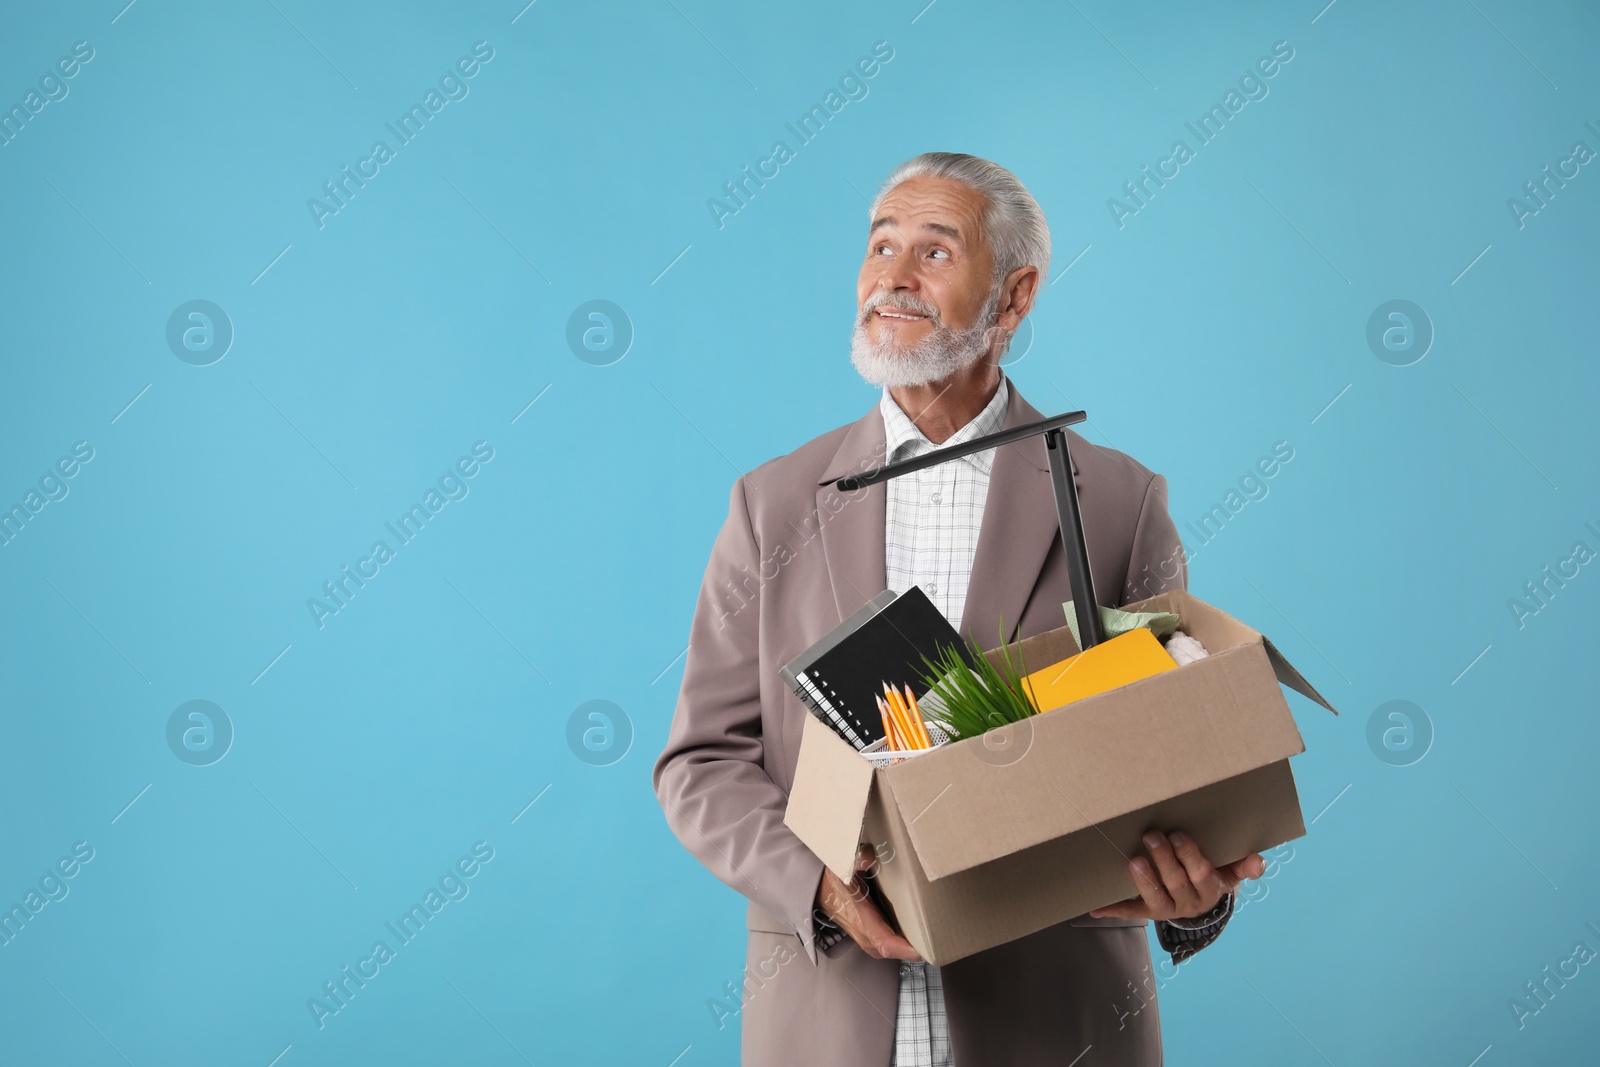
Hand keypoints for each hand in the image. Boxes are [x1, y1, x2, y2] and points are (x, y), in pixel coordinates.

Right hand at [816, 844, 921, 961]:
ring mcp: (862, 935)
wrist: (814, 887)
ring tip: (926, 940)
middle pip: (889, 950)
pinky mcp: (864, 932)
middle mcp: (862, 931)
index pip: (884, 942)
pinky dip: (896, 942)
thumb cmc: (830, 877)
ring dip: (903, 948)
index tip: (922, 950)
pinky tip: (909, 933)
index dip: (903, 949)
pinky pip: (883, 943)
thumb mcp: (840, 864)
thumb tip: (867, 856)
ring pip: (886, 948)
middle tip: (934, 944)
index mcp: (859, 917)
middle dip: (910, 951)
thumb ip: (854, 859)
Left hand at [1088, 830, 1266, 921]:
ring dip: (1144, 879)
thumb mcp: (1230, 871)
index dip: (1189, 855)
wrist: (1201, 905)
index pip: (1200, 872)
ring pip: (1155, 897)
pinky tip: (1095, 908)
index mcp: (1209, 889)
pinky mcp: (1148, 912)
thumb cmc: (1213, 876)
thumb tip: (1258, 860)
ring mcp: (1167, 908)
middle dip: (1164, 859)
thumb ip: (1243, 865)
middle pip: (1176, 882)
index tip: (1178, 835)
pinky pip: (1131, 912)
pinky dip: (1113, 910)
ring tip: (1134, 860)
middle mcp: (1188, 902)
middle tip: (1151, 835)